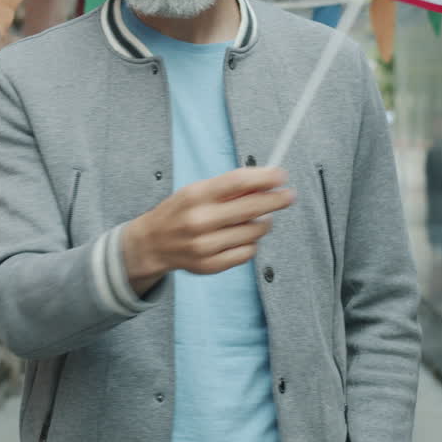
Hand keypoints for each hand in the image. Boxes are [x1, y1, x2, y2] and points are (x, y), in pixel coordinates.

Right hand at [120, 167, 294, 295]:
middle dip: (276, 200)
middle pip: (251, 208)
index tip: (282, 175)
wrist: (152, 243)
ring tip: (255, 219)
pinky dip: (250, 243)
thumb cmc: (182, 211)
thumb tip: (266, 180)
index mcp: (196, 195)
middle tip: (289, 195)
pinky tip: (240, 237)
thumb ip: (229, 187)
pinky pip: (247, 253)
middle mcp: (199, 221)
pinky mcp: (210, 265)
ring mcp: (204, 246)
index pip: (238, 182)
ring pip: (254, 232)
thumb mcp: (198, 191)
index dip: (265, 178)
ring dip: (262, 224)